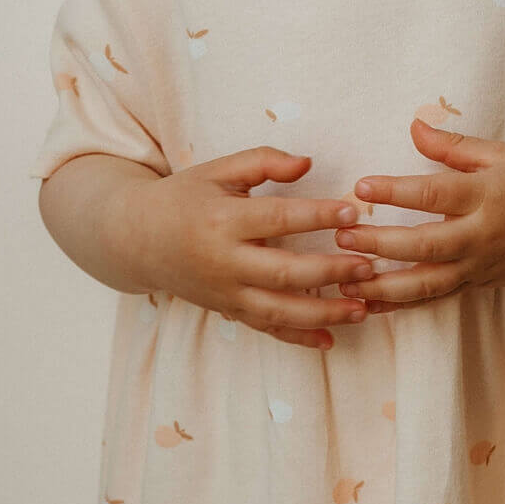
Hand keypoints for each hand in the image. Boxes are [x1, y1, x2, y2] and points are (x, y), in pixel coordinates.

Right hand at [121, 146, 379, 350]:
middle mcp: (224, 262)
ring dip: (323, 313)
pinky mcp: (227, 311)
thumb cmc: (185, 197)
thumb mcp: (219, 169)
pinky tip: (330, 341)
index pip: (278, 219)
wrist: (136, 239)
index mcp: (223, 221)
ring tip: (362, 309)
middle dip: (330, 272)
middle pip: (284, 272)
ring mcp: (226, 293)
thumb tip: (308, 163)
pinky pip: (266, 329)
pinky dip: (297, 338)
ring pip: (279, 310)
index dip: (317, 216)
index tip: (353, 213)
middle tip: (368, 266)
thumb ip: (264, 161)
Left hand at [332, 117, 504, 311]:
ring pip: (427, 283)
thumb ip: (454, 145)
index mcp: (488, 195)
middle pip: (426, 244)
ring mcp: (480, 267)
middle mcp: (483, 235)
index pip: (435, 194)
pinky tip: (368, 304)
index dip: (396, 191)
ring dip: (384, 285)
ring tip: (345, 279)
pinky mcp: (477, 287)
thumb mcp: (501, 154)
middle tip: (342, 236)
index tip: (360, 187)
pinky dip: (401, 306)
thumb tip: (413, 126)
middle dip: (381, 244)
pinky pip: (435, 300)